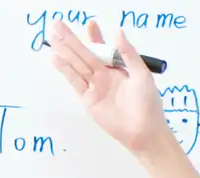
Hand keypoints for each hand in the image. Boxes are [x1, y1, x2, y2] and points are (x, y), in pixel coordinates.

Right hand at [47, 20, 172, 154]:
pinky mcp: (87, 99)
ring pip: (76, 65)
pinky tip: (55, 57)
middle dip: (71, 39)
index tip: (89, 23)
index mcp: (118, 68)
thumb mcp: (142, 74)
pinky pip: (75, 81)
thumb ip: (128, 54)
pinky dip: (65, 69)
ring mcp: (94, 87)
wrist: (144, 132)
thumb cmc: (148, 103)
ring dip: (64, 51)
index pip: (103, 49)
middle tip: (57, 23)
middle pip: (84, 54)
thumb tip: (118, 31)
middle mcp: (104, 75)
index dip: (95, 37)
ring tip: (51, 37)